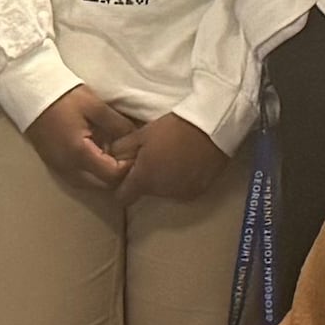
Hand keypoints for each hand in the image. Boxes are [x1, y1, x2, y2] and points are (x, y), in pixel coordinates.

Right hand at [23, 86, 141, 200]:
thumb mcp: (96, 107)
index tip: (136, 152)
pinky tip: (100, 156)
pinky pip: (80, 180)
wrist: (30, 94)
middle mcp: (69, 169)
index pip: (113, 175)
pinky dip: (94, 174)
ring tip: (115, 155)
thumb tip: (136, 138)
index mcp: (80, 153)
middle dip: (120, 175)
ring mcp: (60, 170)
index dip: (129, 167)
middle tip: (129, 155)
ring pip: (92, 186)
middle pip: (104, 186)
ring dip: (106, 176)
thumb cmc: (64, 98)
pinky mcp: (55, 166)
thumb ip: (119, 125)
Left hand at [120, 112, 236, 204]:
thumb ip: (122, 149)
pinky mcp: (198, 192)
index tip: (126, 174)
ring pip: (164, 192)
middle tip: (153, 156)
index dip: (120, 187)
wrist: (212, 126)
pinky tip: (187, 163)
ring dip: (164, 180)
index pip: (122, 198)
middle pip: (145, 192)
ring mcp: (181, 194)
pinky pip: (182, 189)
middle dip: (146, 178)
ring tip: (173, 158)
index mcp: (144, 179)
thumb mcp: (142, 134)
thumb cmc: (174, 128)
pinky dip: (181, 180)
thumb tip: (112, 156)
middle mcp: (161, 193)